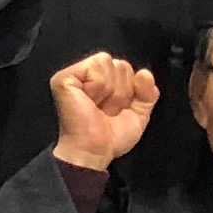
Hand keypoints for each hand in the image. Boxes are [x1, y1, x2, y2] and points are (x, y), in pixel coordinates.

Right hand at [48, 52, 157, 172]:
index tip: (116, 109)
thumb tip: (144, 73)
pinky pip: (95, 67)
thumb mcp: (139, 113)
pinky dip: (99, 86)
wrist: (95, 150)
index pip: (127, 67)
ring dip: (110, 90)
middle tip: (107, 109)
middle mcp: (88, 76)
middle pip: (119, 63)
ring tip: (98, 106)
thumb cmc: (111, 137)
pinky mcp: (64, 78)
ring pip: (107, 62)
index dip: (129, 90)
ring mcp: (74, 75)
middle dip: (120, 90)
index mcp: (104, 82)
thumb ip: (148, 92)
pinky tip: (89, 100)